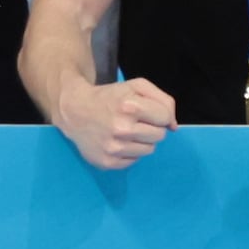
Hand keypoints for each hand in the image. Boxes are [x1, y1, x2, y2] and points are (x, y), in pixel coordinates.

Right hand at [52, 70, 178, 172]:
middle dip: (152, 127)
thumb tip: (174, 127)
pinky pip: (134, 161)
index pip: (165, 118)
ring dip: (142, 141)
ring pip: (149, 150)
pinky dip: (130, 152)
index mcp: (129, 106)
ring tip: (126, 131)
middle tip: (135, 121)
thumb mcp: (136, 86)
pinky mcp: (108, 162)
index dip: (159, 114)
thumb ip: (163, 100)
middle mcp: (121, 129)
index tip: (147, 111)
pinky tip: (117, 141)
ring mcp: (114, 148)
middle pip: (159, 136)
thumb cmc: (109, 96)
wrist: (74, 110)